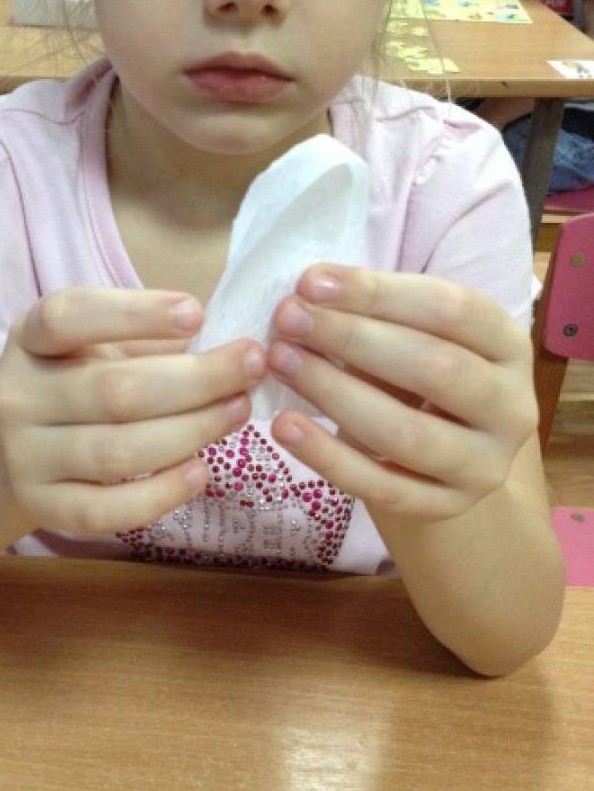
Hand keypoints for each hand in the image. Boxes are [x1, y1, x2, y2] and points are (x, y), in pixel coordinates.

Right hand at [0, 287, 265, 535]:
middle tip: (252, 365)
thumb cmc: (79, 380)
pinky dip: (160, 494)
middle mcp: (17, 395)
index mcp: (30, 338)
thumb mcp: (96, 344)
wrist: (17, 450)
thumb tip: (229, 344)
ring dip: (191, 431)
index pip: (69, 317)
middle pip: (113, 391)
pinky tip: (201, 472)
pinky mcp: (43, 508)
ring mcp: (25, 457)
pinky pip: (105, 511)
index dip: (134, 314)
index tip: (198, 313)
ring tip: (239, 410)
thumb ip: (148, 338)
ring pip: (117, 452)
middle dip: (196, 379)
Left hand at [265, 265, 536, 519]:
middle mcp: (511, 408)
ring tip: (279, 361)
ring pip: (406, 432)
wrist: (442, 462)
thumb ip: (371, 317)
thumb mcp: (409, 338)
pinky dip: (327, 456)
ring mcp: (483, 466)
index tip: (310, 281)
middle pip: (435, 367)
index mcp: (508, 346)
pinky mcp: (444, 508)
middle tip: (287, 318)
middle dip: (352, 338)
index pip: (452, 309)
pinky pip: (380, 486)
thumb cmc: (415, 378)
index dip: (378, 292)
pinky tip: (284, 425)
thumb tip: (307, 295)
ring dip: (334, 392)